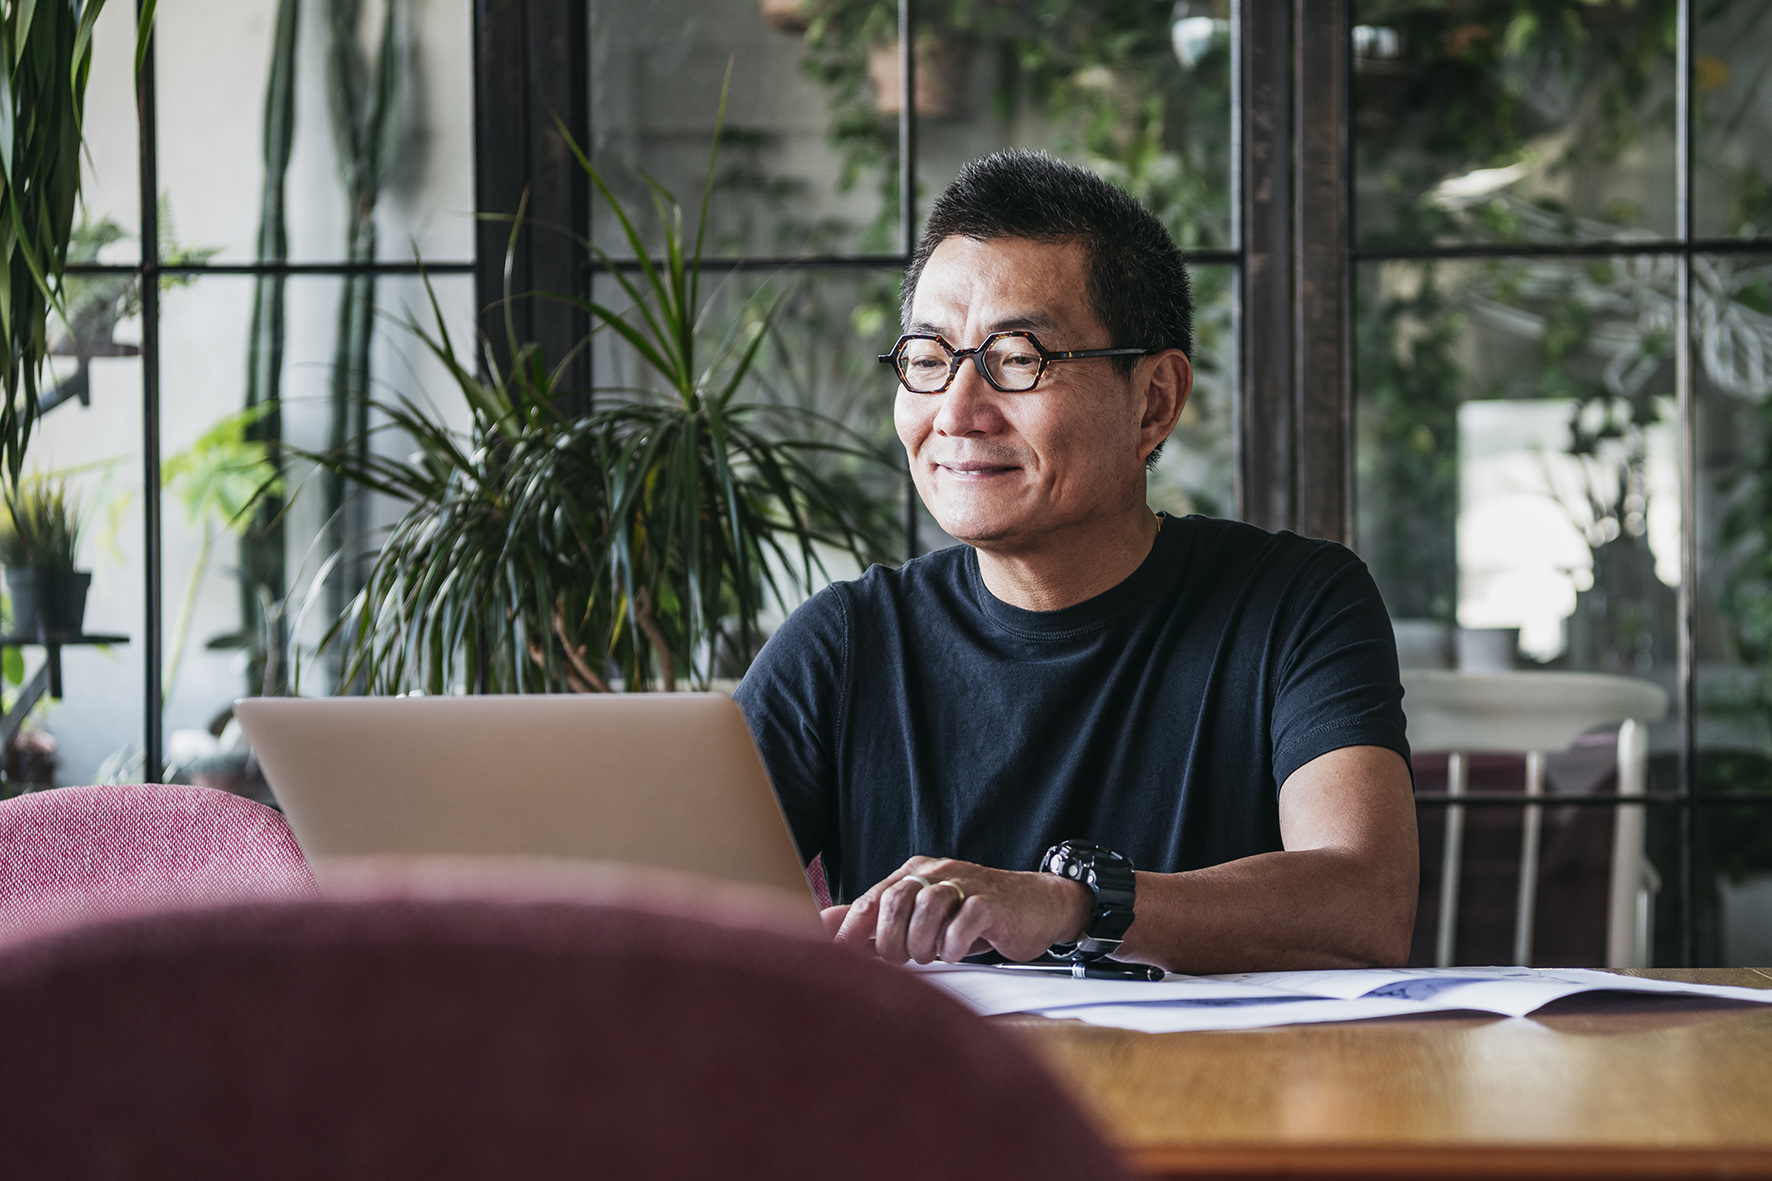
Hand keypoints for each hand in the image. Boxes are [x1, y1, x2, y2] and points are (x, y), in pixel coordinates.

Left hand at [831, 855, 1091, 965]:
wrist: (1036, 905)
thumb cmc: (976, 915)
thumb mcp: (922, 916)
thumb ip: (875, 918)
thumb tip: (826, 925)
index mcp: (914, 875)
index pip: (872, 898)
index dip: (854, 931)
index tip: (841, 958)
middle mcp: (936, 874)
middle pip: (895, 901)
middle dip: (892, 941)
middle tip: (903, 959)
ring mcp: (966, 884)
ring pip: (928, 907)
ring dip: (923, 942)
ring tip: (930, 956)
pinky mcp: (992, 902)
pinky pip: (965, 919)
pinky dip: (954, 943)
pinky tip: (955, 952)